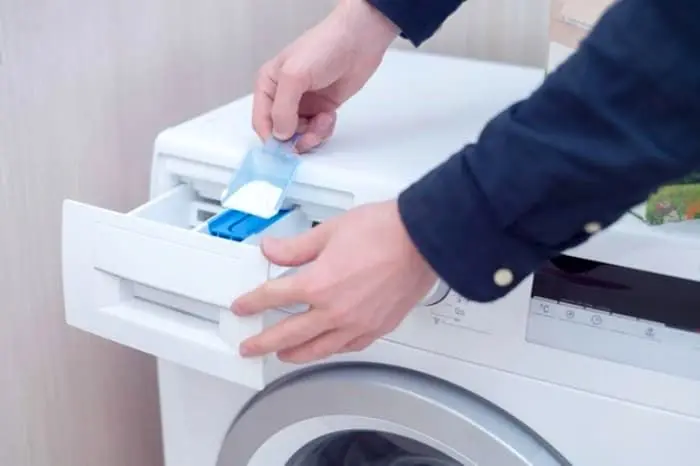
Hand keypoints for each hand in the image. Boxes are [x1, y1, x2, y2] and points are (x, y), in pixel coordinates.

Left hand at [231, 201, 435, 363]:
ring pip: (318, 349)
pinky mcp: (378, 327)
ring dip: (295, 354)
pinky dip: (331, 350)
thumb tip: (272, 249)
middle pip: (289, 333)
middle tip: (250, 347)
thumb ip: (296, 247)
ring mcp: (358, 323)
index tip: (243, 306)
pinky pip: (348, 347)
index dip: (253, 302)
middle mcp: (335, 310)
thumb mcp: (329, 231)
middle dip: (264, 341)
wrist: (422, 239)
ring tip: (282, 355)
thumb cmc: (384, 231)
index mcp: (318, 284)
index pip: (273, 297)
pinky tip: (326, 349)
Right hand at [253, 0, 397, 152]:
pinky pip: (317, 131)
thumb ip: (282, 109)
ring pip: (301, 135)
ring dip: (313, 134)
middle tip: (311, 136)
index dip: (271, 138)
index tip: (285, 149)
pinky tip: (331, 115)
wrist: (359, 41)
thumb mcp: (294, 76)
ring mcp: (304, 104)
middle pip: (281, 132)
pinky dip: (324, 130)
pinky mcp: (322, 109)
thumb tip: (280, 136)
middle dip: (296, 138)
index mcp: (268, 85)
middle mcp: (283, 96)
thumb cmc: (323, 49)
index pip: (261, 121)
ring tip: (325, 119)